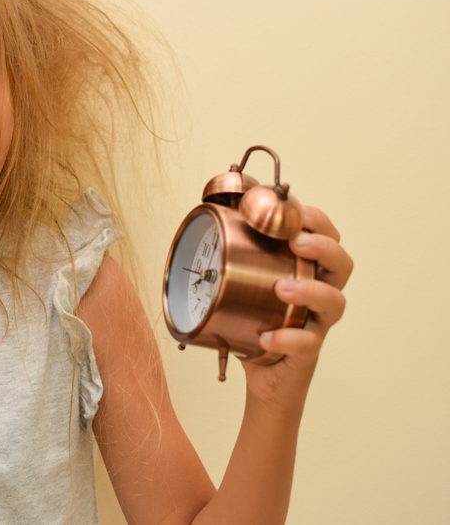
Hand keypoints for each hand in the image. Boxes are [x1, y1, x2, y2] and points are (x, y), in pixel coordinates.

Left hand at [241, 206, 353, 406]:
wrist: (260, 370)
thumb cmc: (255, 317)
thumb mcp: (243, 276)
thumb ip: (238, 238)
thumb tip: (226, 198)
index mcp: (308, 269)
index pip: (328, 237)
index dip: (318, 222)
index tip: (297, 211)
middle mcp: (320, 293)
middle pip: (342, 265)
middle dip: (324, 248)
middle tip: (296, 243)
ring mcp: (316, 323)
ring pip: (335, 303)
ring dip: (311, 291)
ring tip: (282, 288)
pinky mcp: (305, 352)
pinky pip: (308, 344)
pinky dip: (289, 338)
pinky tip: (266, 336)